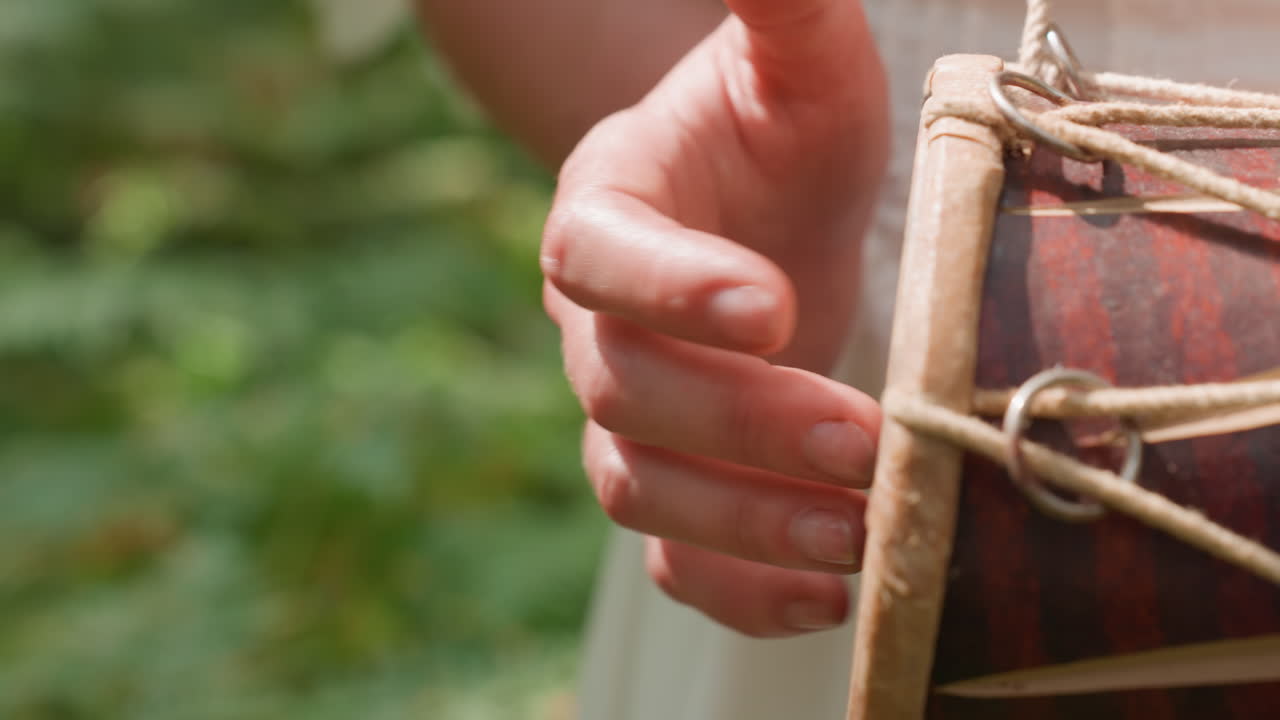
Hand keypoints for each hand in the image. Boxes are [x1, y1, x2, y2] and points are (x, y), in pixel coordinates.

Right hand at [543, 0, 888, 636]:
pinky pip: (676, 556)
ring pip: (638, 489)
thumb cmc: (780, 137)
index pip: (597, 256)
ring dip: (743, 523)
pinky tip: (836, 595)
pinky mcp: (675, 481)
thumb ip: (780, 12)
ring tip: (863, 539)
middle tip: (861, 439)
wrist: (763, 217)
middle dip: (738, 424)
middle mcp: (593, 324)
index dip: (668, 289)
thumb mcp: (797, 69)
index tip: (770, 306)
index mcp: (608, 209)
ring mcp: (627, 414)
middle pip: (624, 392)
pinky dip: (739, 589)